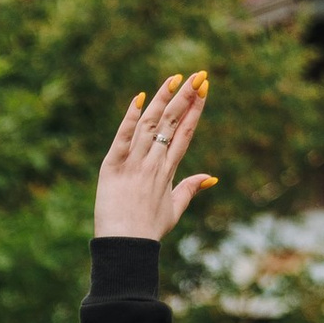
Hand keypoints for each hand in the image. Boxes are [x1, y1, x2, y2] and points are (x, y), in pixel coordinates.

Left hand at [96, 71, 216, 242]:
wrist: (125, 247)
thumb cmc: (148, 231)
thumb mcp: (174, 210)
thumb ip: (190, 189)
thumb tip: (210, 176)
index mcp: (169, 171)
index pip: (185, 133)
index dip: (195, 109)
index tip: (204, 89)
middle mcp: (154, 163)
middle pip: (172, 124)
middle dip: (186, 97)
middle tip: (198, 75)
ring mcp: (134, 164)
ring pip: (150, 125)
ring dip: (162, 100)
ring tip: (175, 78)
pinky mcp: (113, 167)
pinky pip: (122, 138)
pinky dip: (130, 119)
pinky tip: (139, 99)